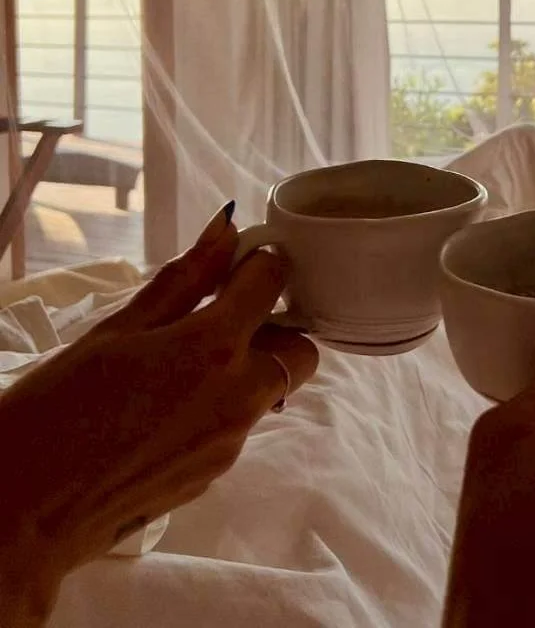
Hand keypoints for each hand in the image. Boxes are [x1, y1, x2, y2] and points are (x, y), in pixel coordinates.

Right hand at [0, 205, 317, 625]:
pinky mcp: (213, 476)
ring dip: (248, 367)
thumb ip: (183, 280)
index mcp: (214, 348)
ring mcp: (229, 443)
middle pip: (299, 348)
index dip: (259, 261)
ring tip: (183, 364)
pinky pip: (238, 426)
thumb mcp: (117, 330)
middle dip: (275, 325)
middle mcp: (237, 396)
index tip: (239, 261)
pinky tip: (165, 406)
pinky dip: (221, 405)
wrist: (25, 511)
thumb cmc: (57, 409)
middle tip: (224, 317)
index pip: (272, 281)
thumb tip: (224, 231)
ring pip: (270, 390)